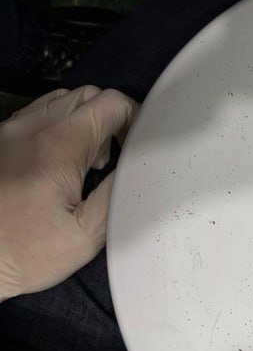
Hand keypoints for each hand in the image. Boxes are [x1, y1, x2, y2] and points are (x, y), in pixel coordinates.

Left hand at [0, 86, 137, 300]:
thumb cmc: (24, 253)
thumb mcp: (85, 236)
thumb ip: (118, 195)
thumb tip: (141, 168)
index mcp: (58, 145)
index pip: (111, 104)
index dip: (136, 121)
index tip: (138, 150)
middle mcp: (31, 128)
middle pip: (88, 96)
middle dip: (113, 120)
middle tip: (115, 159)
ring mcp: (10, 131)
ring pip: (62, 101)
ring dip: (86, 122)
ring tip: (88, 163)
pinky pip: (39, 115)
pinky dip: (61, 128)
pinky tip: (61, 163)